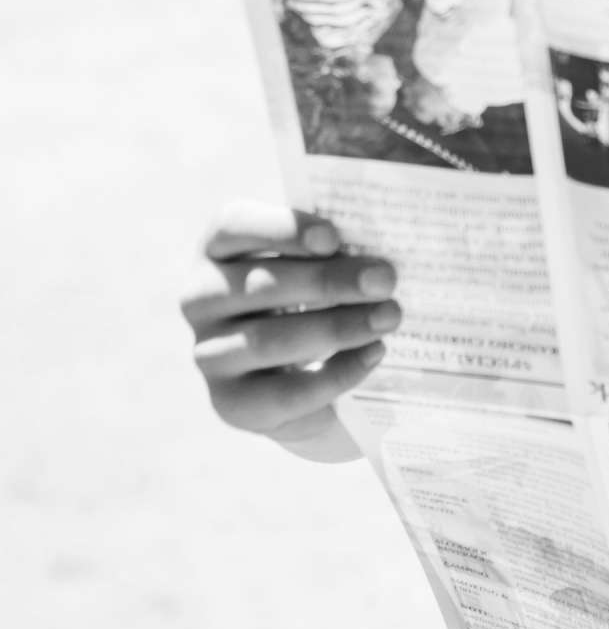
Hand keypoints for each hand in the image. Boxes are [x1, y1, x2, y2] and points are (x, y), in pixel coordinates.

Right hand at [180, 202, 400, 462]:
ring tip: (388, 317)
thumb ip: (335, 252)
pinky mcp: (230, 402)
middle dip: (329, 281)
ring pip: (269, 340)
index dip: (282, 229)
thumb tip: (376, 259)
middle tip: (385, 280)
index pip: (234, 226)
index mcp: (217, 248)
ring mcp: (208, 353)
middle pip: (260, 284)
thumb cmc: (311, 297)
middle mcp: (200, 298)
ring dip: (337, 327)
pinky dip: (336, 374)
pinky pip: (284, 392)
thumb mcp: (316, 264)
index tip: (334, 238)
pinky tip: (373, 354)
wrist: (299, 375)